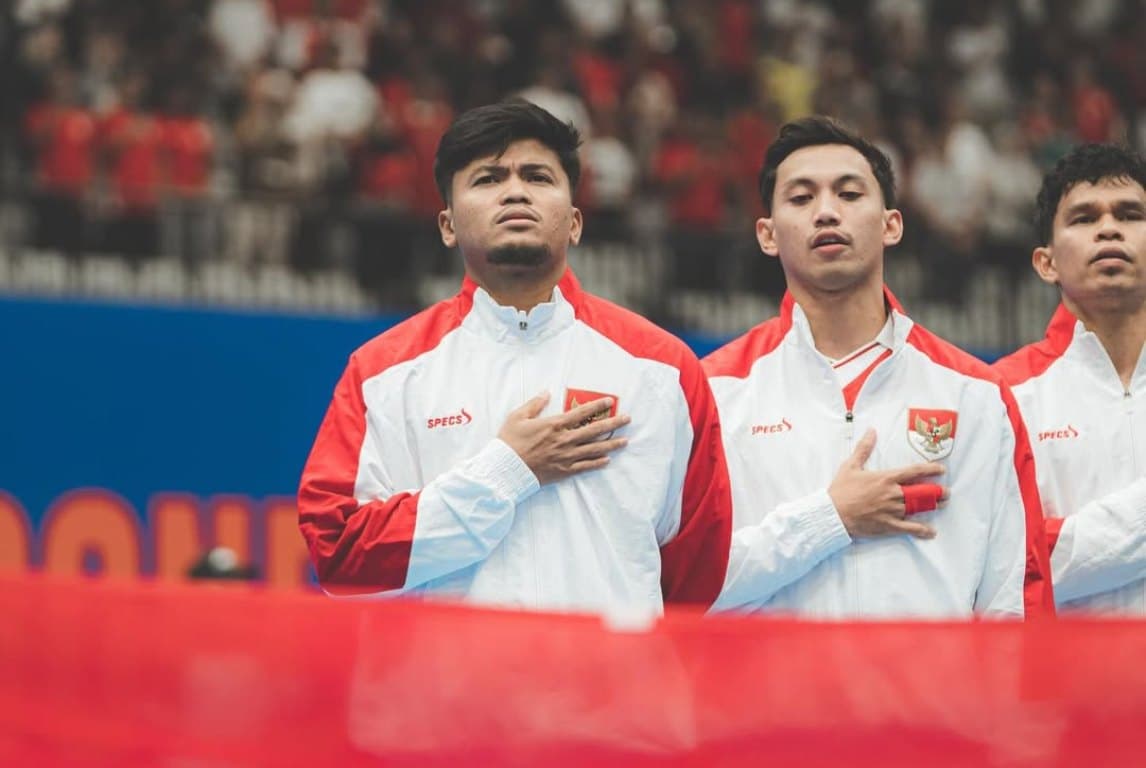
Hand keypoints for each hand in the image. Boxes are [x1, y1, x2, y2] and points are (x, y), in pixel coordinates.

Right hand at [497, 392, 629, 484]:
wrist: (505, 469)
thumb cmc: (509, 441)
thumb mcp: (517, 416)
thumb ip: (534, 404)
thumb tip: (546, 392)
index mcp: (554, 425)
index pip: (581, 413)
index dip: (597, 406)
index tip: (610, 401)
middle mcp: (564, 440)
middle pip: (594, 430)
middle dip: (613, 424)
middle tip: (627, 419)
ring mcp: (566, 456)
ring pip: (594, 449)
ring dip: (611, 444)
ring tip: (625, 441)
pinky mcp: (563, 471)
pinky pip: (585, 466)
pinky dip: (597, 463)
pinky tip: (608, 460)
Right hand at [828, 429, 945, 539]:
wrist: (833, 513)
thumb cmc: (841, 490)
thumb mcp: (851, 465)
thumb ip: (864, 448)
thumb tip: (871, 431)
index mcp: (886, 478)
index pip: (914, 471)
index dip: (931, 469)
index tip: (941, 470)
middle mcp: (893, 494)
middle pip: (922, 492)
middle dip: (938, 492)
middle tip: (947, 492)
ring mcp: (892, 510)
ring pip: (918, 508)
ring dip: (932, 507)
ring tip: (942, 505)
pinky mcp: (888, 525)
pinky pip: (909, 528)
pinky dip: (922, 530)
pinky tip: (930, 531)